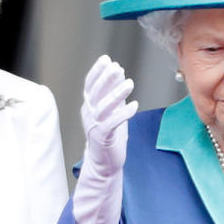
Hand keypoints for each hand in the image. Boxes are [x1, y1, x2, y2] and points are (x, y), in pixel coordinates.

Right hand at [71, 55, 136, 223]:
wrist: (105, 164)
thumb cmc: (110, 137)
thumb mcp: (112, 112)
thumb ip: (113, 94)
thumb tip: (118, 73)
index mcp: (89, 107)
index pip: (89, 86)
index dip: (97, 72)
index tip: (106, 59)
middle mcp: (88, 115)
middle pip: (95, 93)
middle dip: (106, 79)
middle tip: (117, 67)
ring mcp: (94, 127)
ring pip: (103, 107)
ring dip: (116, 94)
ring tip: (130, 82)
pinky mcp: (103, 139)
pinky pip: (112, 124)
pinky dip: (123, 114)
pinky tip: (134, 105)